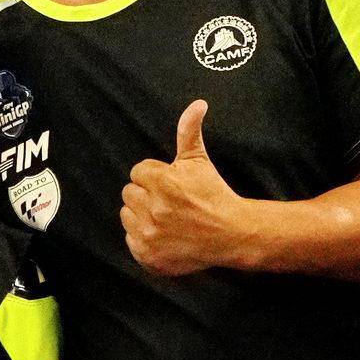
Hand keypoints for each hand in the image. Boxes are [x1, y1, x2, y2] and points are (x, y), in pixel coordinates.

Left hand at [120, 99, 259, 276]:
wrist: (232, 234)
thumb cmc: (215, 194)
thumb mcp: (200, 160)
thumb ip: (189, 131)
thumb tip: (197, 104)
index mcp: (163, 182)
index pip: (138, 172)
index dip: (154, 177)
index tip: (170, 185)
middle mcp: (153, 208)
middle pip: (129, 194)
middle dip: (146, 194)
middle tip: (168, 202)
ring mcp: (149, 234)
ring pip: (127, 216)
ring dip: (140, 215)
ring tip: (165, 217)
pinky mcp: (148, 255)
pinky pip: (130, 241)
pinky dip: (142, 238)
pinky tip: (163, 235)